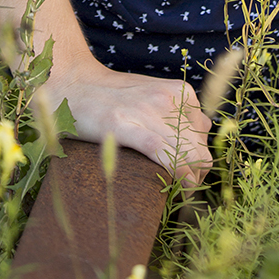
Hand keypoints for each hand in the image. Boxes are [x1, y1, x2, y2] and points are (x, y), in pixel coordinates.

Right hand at [45, 58, 212, 188]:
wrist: (73, 84)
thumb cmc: (113, 96)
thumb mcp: (154, 94)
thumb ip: (177, 113)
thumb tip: (199, 134)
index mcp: (180, 93)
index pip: (205, 136)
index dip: (199, 162)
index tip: (187, 177)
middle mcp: (170, 100)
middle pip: (200, 151)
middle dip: (195, 177)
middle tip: (178, 190)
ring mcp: (149, 112)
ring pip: (188, 157)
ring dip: (186, 183)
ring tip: (172, 194)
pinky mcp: (126, 126)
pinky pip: (165, 154)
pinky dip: (176, 175)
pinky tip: (175, 188)